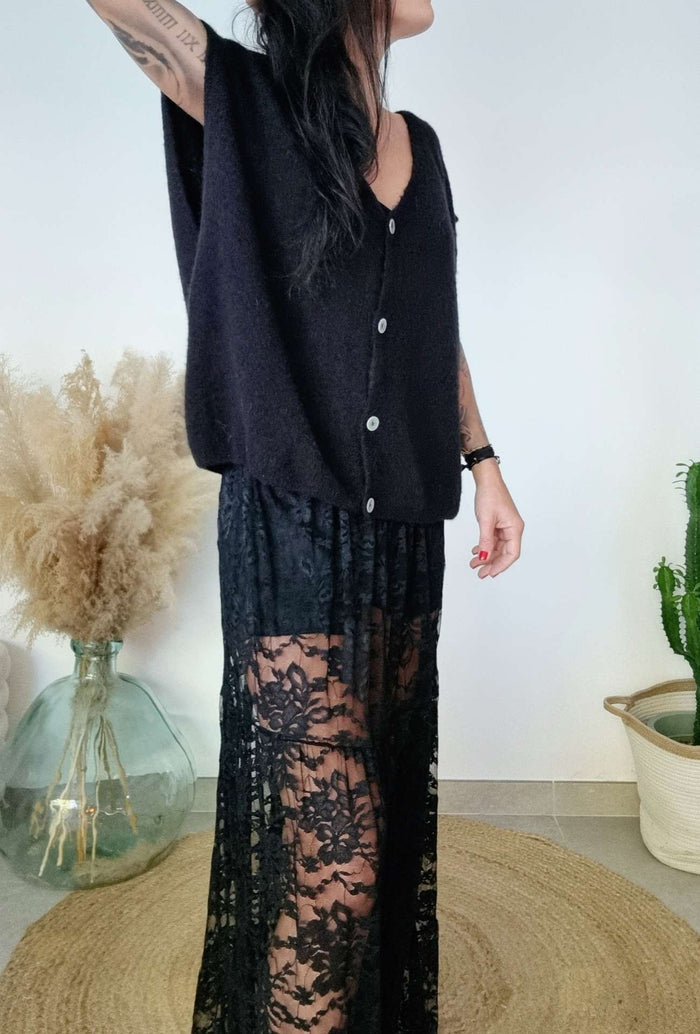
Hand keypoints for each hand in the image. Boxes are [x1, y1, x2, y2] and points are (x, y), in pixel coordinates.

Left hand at [468, 462, 523, 577]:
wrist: (487, 480)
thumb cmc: (490, 494)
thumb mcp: (485, 520)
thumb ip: (485, 541)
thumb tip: (483, 557)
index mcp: (515, 528)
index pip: (512, 554)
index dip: (501, 565)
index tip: (490, 573)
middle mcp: (512, 529)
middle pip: (504, 553)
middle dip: (492, 564)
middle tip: (480, 573)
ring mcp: (505, 527)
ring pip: (497, 548)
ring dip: (486, 557)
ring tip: (473, 564)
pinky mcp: (498, 525)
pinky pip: (493, 541)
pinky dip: (484, 547)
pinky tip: (475, 552)